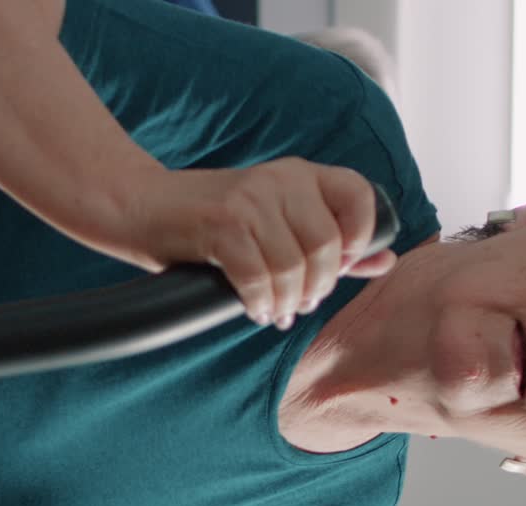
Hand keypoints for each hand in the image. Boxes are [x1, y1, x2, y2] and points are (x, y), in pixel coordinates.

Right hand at [119, 158, 396, 329]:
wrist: (139, 206)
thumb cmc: (208, 223)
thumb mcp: (275, 223)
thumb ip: (333, 241)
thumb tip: (387, 260)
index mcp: (300, 174)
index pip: (358, 196)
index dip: (358, 238)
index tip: (336, 266)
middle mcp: (280, 179)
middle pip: (326, 245)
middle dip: (316, 287)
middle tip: (298, 304)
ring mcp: (251, 199)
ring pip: (292, 267)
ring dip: (284, 302)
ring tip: (273, 310)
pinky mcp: (222, 223)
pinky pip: (258, 277)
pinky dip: (258, 302)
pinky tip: (251, 307)